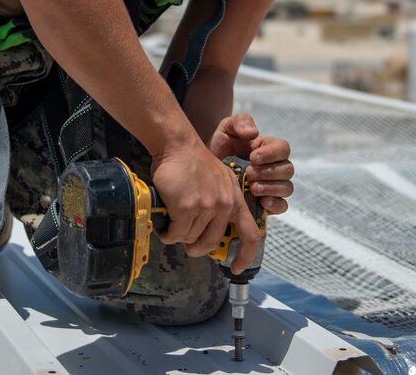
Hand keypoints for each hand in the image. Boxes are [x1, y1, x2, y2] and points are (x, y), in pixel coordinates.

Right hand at [150, 139, 260, 273]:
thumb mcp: (222, 181)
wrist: (178, 146)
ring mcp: (206, 207)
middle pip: (212, 243)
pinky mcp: (187, 208)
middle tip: (186, 243)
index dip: (246, 256)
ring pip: (190, 238)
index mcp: (236, 200)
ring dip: (178, 236)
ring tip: (172, 224)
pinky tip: (164, 225)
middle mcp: (225, 205)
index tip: (236, 268)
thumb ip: (223, 204)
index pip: (251, 235)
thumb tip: (214, 231)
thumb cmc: (195, 164)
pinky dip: (167, 233)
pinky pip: (176, 234)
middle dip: (196, 248)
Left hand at [208, 114, 293, 214]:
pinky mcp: (269, 202)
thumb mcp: (226, 129)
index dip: (271, 154)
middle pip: (287, 170)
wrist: (207, 168)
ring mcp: (274, 185)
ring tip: (252, 188)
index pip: (283, 148)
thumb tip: (254, 132)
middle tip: (249, 174)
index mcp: (269, 147)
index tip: (252, 157)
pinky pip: (282, 206)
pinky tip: (261, 202)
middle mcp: (276, 166)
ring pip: (287, 188)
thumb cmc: (221, 146)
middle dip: (269, 172)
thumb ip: (240, 122)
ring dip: (271, 188)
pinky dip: (275, 205)